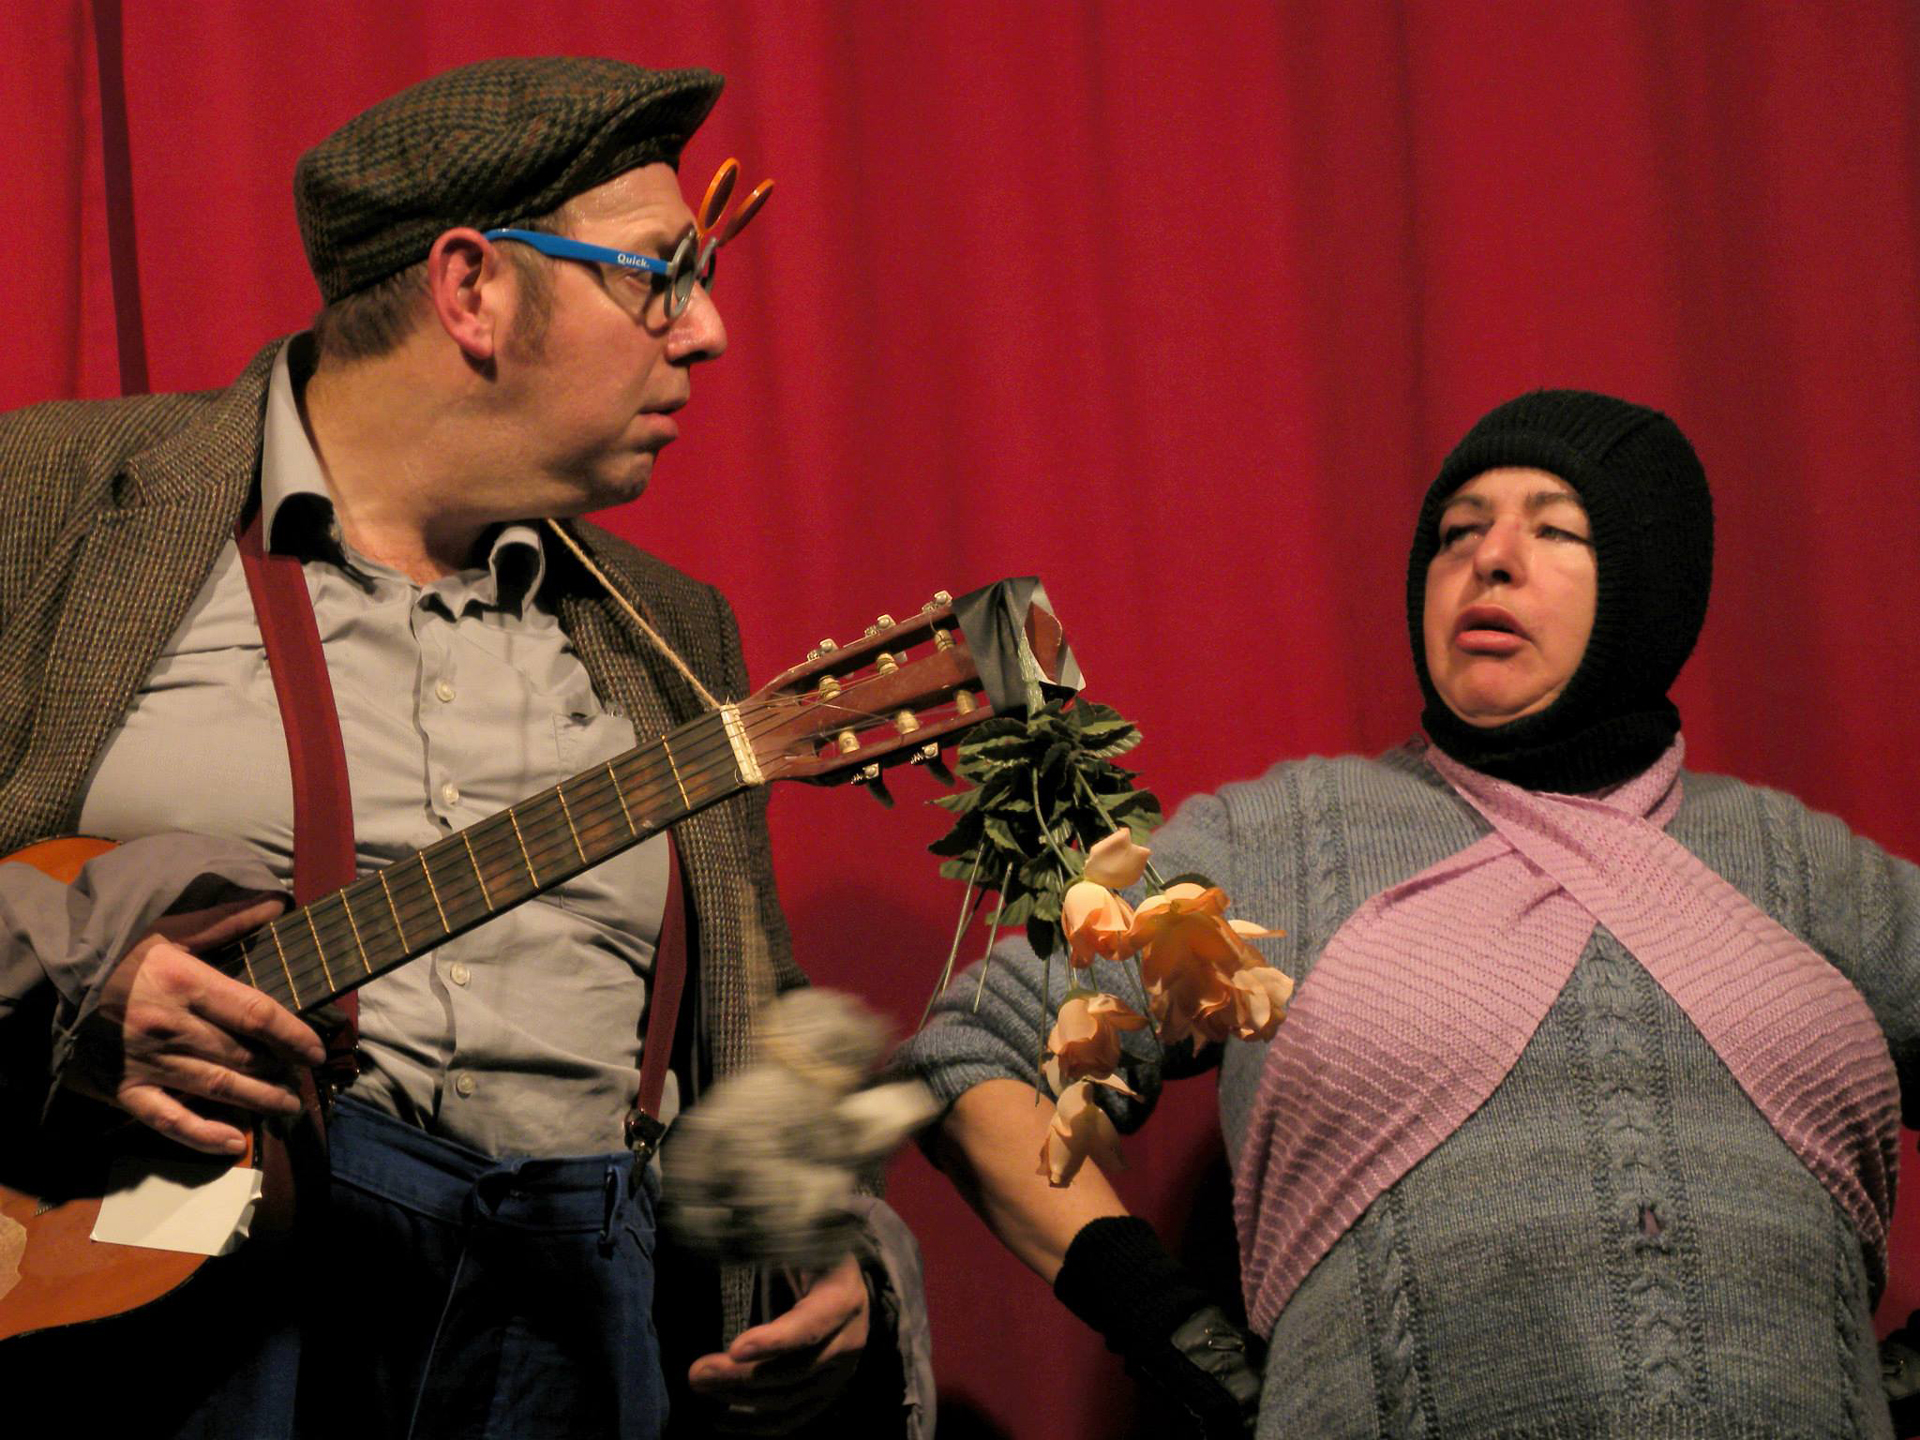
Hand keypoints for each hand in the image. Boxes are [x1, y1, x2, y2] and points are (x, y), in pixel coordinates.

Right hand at [68, 895, 324, 1154]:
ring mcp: (149, 1062)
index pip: (257, 1014)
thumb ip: (227, 920)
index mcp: (189, 984)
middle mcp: (173, 1027)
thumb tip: (278, 904)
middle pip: (242, 1055)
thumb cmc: (120, 953)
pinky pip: (167, 1119)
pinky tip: (234, 1143)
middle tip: (306, 1077)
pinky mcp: (125, 1088)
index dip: (293, 1034)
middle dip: (281, 1069)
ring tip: (289, 1106)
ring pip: (216, 1088)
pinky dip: (201, 1135)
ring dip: (259, 1100)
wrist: (54, 982)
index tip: (317, 1049)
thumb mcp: (170, 927)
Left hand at [686, 1252, 870, 1435]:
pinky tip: (722, 1420)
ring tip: (700, 1384)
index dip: (776, 1341)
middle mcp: (850, 1339)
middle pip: (795, 1370)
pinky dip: (757, 1423)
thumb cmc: (809, 1251)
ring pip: (790, 1398)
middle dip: (742, 1375)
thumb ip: (772, 1242)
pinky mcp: (828, 1391)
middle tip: (696, 1372)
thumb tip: (731, 1236)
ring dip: (741, 1397)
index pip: (812, 1325)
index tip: (734, 1349)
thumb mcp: (798, 1239)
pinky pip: (795, 1417)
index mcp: (844, 1296)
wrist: (838, 1274)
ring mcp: (842, 1371)